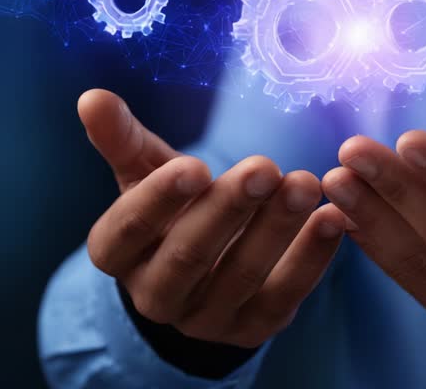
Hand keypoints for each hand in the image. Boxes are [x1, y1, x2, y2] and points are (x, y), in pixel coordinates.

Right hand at [79, 89, 344, 347]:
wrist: (205, 266)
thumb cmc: (173, 205)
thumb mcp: (145, 171)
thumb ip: (123, 138)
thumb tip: (92, 97)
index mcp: (116, 253)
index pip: (130, 228)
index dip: (161, 198)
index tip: (197, 165)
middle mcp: (154, 295)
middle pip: (189, 255)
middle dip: (229, 209)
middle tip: (265, 167)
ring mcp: (204, 319)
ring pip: (241, 276)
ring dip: (277, 228)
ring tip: (306, 183)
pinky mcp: (252, 328)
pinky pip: (284, 296)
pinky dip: (311, 258)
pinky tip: (333, 218)